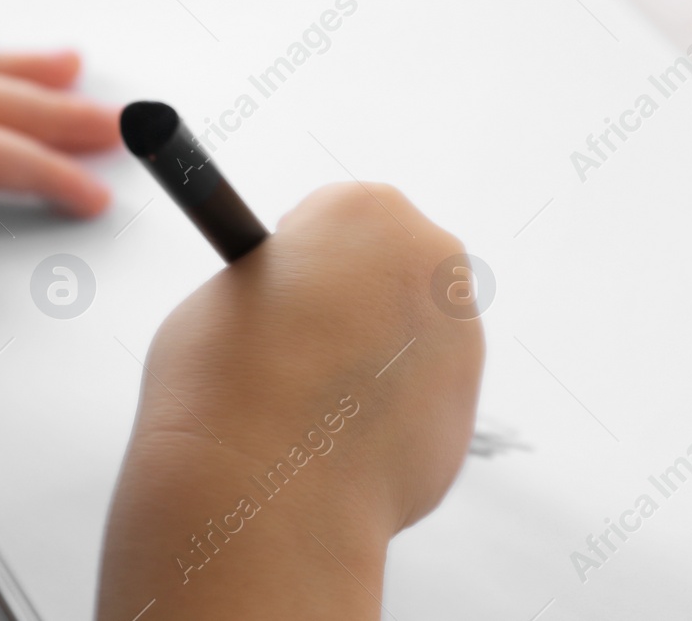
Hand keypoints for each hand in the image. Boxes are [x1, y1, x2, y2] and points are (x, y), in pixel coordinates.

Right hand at [98, 183, 484, 619]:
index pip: (336, 216)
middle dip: (356, 298)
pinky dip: (389, 414)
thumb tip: (296, 308)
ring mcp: (460, 334)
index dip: (302, 254)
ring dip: (376, 357)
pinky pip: (421, 397)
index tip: (281, 288)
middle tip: (301, 344)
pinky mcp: (466, 407)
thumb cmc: (225, 377)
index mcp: (367, 208)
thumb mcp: (232, 290)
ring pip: (412, 335)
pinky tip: (338, 442)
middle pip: (393, 265)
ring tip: (312, 405)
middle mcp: (430, 259)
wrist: (264, 483)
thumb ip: (280, 281)